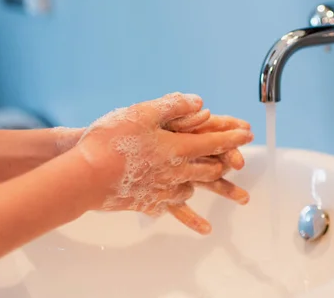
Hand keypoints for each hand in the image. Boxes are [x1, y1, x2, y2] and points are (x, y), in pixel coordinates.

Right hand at [76, 93, 253, 233]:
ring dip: (214, 187)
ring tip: (230, 190)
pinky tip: (204, 228)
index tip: (248, 135)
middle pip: (210, 168)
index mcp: (177, 147)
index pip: (213, 142)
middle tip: (238, 162)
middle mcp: (176, 171)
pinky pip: (177, 211)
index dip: (233, 138)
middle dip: (227, 163)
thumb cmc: (111, 141)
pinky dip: (193, 217)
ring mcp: (164, 189)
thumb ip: (173, 106)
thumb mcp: (142, 113)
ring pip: (196, 188)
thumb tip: (201, 104)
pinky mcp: (150, 202)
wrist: (84, 177)